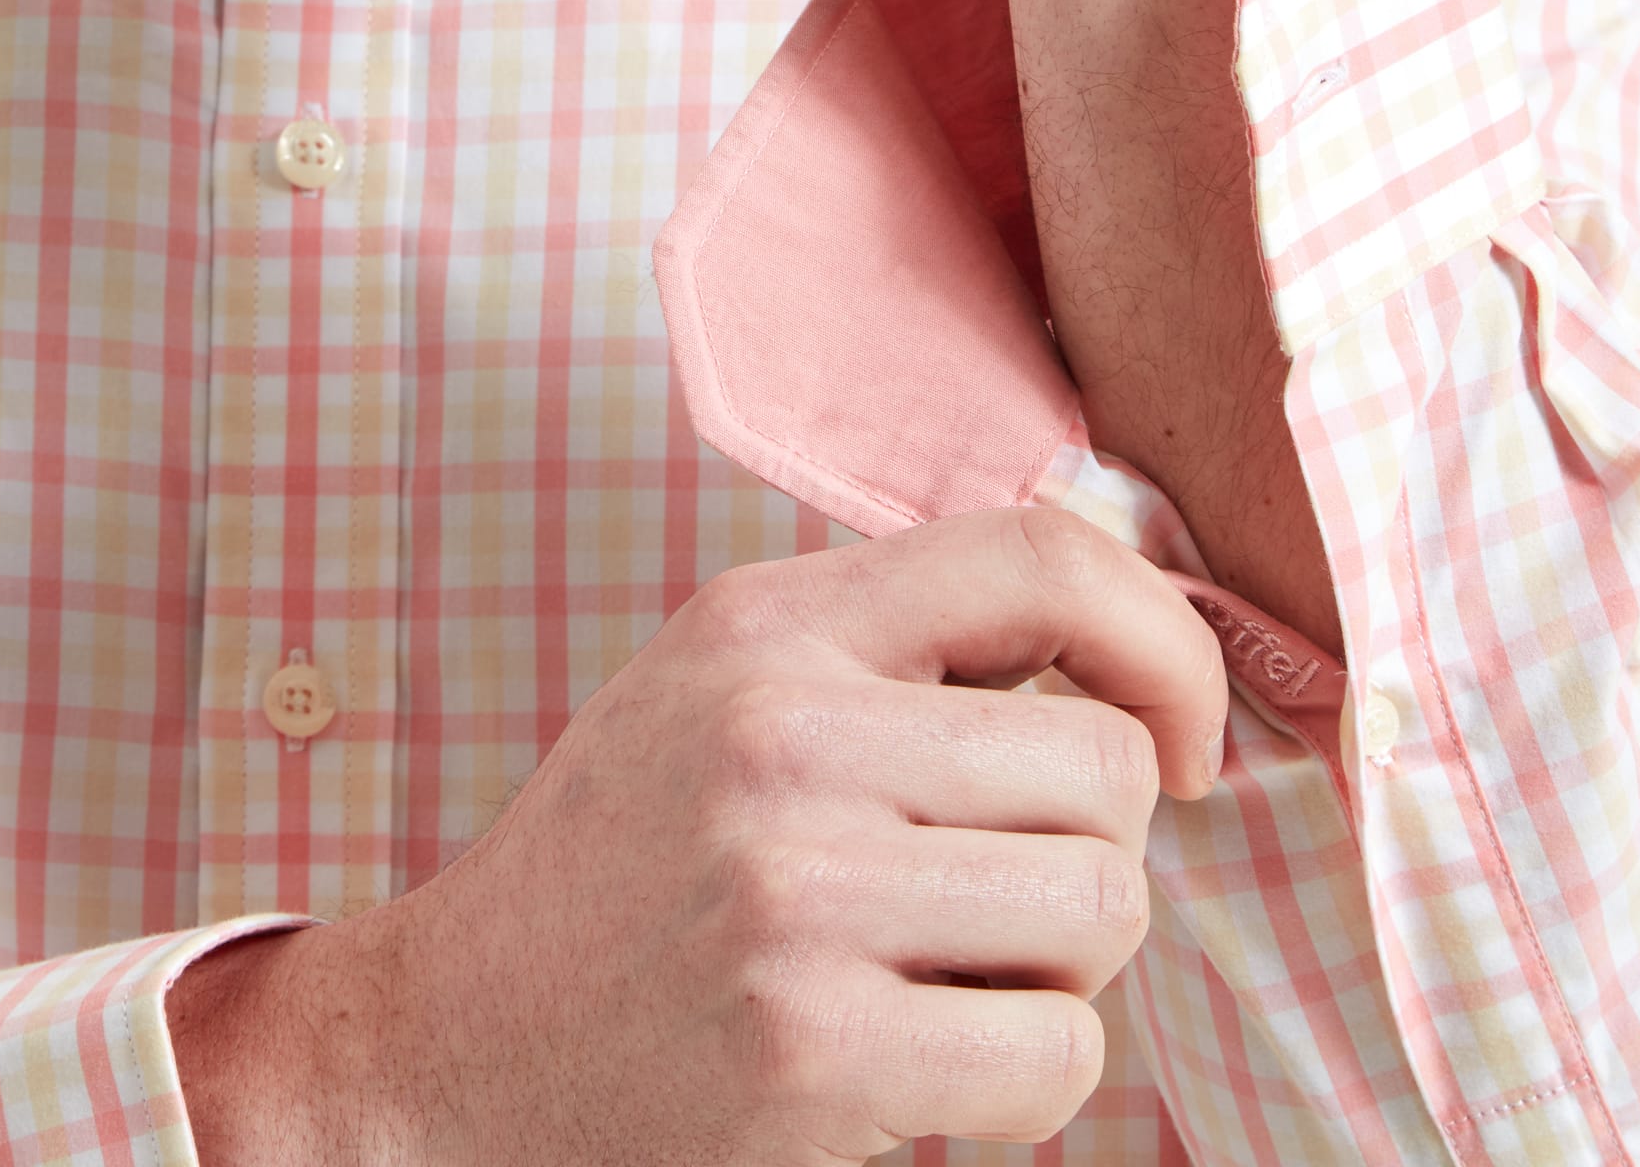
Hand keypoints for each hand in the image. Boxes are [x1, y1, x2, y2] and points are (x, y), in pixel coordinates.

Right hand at [170, 509, 1227, 1166]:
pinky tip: (925, 1062)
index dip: (1165, 641)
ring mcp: (796, 894)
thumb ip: (898, 645)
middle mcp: (784, 734)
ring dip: (1062, 966)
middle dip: (1090, 850)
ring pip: (1103, 911)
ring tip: (950, 974)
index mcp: (772, 623)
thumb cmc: (624, 861)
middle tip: (994, 895)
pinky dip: (1028, 1077)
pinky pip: (1058, 1057)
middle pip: (1106, 770)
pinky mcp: (810, 1052)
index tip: (1188, 737)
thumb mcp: (727, 688)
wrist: (450, 1045)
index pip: (1042, 560)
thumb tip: (1132, 646)